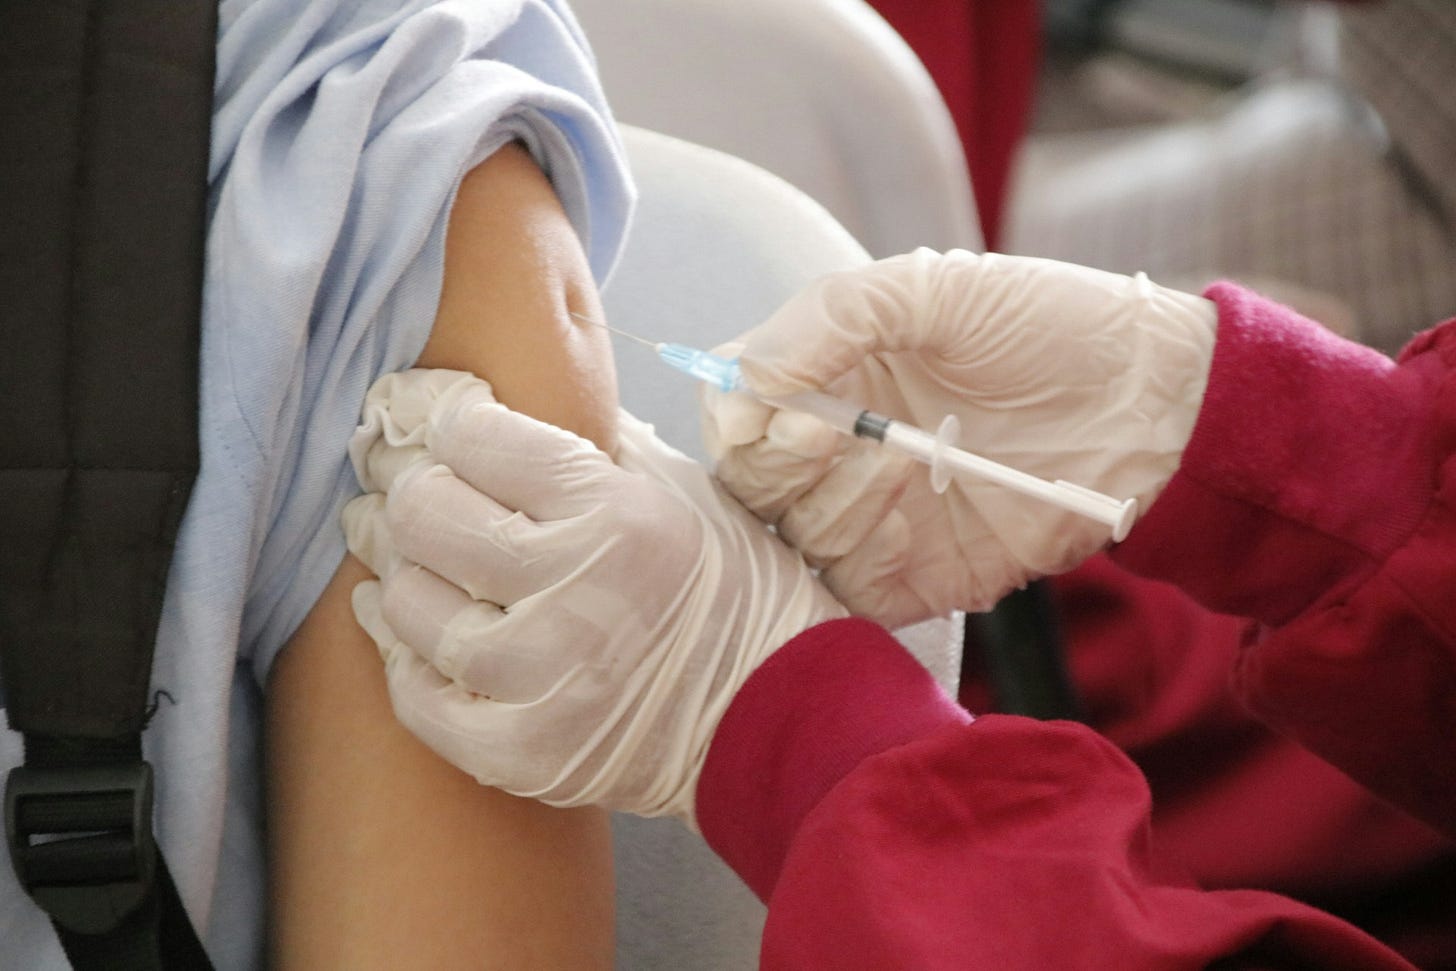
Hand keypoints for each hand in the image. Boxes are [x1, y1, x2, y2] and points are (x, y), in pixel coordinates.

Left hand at [343, 369, 845, 822]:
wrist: (774, 715)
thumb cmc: (728, 589)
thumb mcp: (679, 489)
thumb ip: (591, 440)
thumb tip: (493, 402)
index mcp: (615, 513)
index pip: (476, 437)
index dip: (441, 418)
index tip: (433, 421)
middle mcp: (574, 590)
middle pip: (426, 513)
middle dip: (402, 486)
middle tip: (396, 479)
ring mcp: (543, 679)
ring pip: (409, 602)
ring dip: (395, 569)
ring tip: (398, 551)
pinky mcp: (523, 752)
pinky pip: (418, 697)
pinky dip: (400, 655)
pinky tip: (400, 625)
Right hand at [701, 249, 1216, 626]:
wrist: (1153, 404)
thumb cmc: (1050, 327)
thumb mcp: (934, 288)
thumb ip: (830, 317)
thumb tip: (746, 381)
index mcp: (830, 376)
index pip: (733, 407)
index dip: (736, 414)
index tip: (776, 407)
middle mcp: (839, 450)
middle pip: (749, 481)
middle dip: (778, 461)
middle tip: (833, 434)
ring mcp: (873, 517)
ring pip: (791, 537)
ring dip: (835, 500)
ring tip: (909, 460)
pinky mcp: (913, 577)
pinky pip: (847, 591)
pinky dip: (859, 557)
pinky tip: (909, 515)